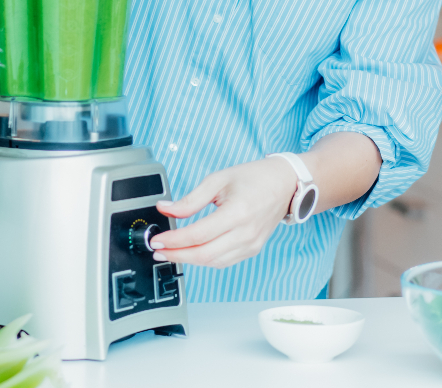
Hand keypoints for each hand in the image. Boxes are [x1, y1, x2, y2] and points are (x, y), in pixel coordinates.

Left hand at [149, 158, 297, 268]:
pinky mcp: (252, 250)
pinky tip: (192, 253)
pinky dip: (205, 260)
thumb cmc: (254, 178)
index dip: (173, 240)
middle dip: (176, 255)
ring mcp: (251, 245)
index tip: (157, 240)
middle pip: (204, 254)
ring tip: (171, 252)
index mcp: (238, 212)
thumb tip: (166, 208)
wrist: (284, 184)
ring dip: (189, 260)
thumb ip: (191, 199)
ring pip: (213, 262)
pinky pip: (224, 261)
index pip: (198, 235)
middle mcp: (246, 233)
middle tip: (158, 251)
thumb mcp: (218, 179)